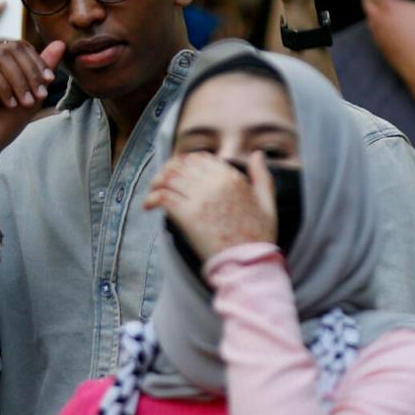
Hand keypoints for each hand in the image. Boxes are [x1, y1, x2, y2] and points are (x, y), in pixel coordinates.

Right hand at [0, 38, 65, 171]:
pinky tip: (10, 104)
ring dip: (20, 79)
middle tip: (40, 94)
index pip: (19, 45)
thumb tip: (60, 43)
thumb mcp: (32, 93)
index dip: (37, 60)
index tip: (49, 81)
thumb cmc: (4, 123)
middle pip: (11, 47)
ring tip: (26, 102)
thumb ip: (42, 69)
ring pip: (0, 56)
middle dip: (31, 70)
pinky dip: (4, 86)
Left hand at [144, 150, 277, 259]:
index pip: (200, 158)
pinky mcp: (188, 216)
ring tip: (152, 192)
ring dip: (156, 183)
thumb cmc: (258, 234)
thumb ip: (262, 175)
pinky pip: (162, 197)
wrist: (248, 261)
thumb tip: (258, 154)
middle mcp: (215, 183)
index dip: (185, 162)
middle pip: (181, 166)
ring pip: (169, 179)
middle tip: (159, 182)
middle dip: (167, 171)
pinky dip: (151, 198)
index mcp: (232, 177)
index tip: (178, 171)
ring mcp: (200, 199)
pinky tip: (148, 206)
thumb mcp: (267, 201)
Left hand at [354, 0, 414, 65]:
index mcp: (388, 6)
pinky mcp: (381, 46)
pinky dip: (375, 23)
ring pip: (368, 17)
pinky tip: (384, 25)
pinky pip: (374, 30)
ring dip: (369, 8)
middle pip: (365, 2)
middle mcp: (378, 18)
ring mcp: (378, 33)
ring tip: (374, 4)